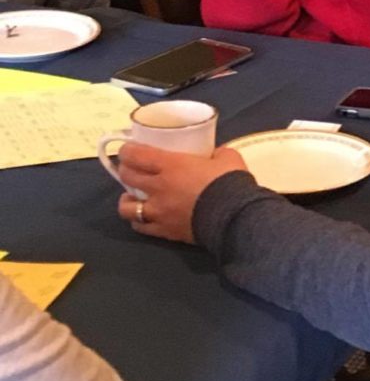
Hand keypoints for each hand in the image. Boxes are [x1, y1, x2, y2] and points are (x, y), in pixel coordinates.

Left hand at [116, 143, 247, 244]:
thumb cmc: (229, 181)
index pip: (138, 155)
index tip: (127, 148)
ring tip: (132, 196)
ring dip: (126, 200)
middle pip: (127, 177)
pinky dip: (139, 220)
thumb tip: (214, 155)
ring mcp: (158, 212)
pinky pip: (141, 227)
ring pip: (127, 207)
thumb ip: (216, 154)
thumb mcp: (227, 157)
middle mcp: (158, 188)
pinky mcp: (164, 231)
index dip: (127, 150)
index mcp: (171, 165)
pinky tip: (144, 216)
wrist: (234, 216)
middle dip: (124, 170)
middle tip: (130, 167)